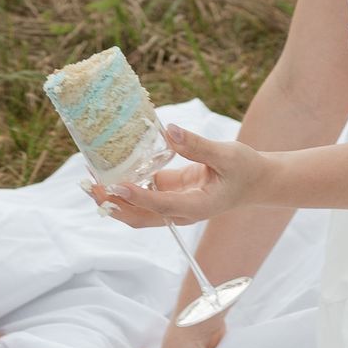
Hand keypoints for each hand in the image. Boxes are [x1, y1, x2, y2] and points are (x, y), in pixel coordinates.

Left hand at [94, 121, 267, 228]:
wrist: (258, 182)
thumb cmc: (246, 169)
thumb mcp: (226, 154)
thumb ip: (197, 145)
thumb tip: (168, 131)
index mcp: (197, 206)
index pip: (162, 205)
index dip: (138, 196)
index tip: (116, 185)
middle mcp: (181, 211)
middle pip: (140, 216)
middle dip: (113, 203)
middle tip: (89, 185)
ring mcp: (173, 204)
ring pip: (137, 209)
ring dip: (114, 196)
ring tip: (89, 179)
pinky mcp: (170, 192)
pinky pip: (143, 192)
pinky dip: (126, 183)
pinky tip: (110, 168)